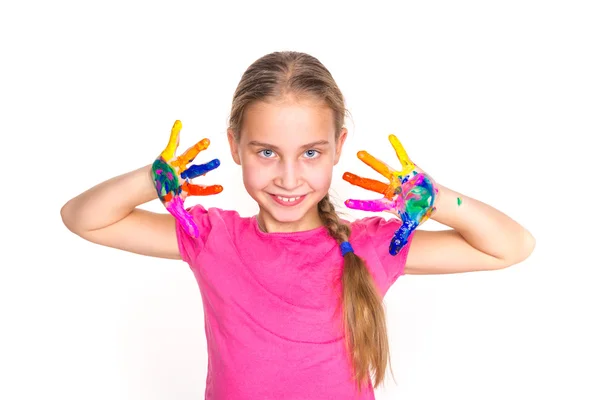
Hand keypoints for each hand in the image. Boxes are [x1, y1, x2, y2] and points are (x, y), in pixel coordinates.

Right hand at [151, 120, 221, 237]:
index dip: (209, 188)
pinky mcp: (165, 156)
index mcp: (186, 186)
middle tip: (219, 163)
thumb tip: (196, 235)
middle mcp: (183, 174)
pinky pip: (171, 143)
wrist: (142, 187)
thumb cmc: (162, 196)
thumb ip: (185, 220)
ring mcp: (175, 165)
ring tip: (207, 141)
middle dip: (206, 167)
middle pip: (196, 170)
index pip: (200, 188)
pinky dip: (175, 133)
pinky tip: (179, 123)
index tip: (221, 188)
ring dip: (197, 149)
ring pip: (188, 156)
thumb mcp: (173, 209)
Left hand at [343, 134, 437, 254]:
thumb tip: (392, 252)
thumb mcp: (412, 225)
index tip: (346, 202)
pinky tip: (390, 136)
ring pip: (382, 169)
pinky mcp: (412, 170)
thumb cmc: (424, 213)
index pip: (372, 203)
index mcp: (390, 203)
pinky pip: (403, 156)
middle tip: (343, 175)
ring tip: (359, 153)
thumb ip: (401, 236)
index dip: (360, 203)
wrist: (440, 204)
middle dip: (358, 180)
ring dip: (371, 162)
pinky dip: (398, 147)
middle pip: (371, 184)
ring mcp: (400, 179)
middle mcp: (392, 189)